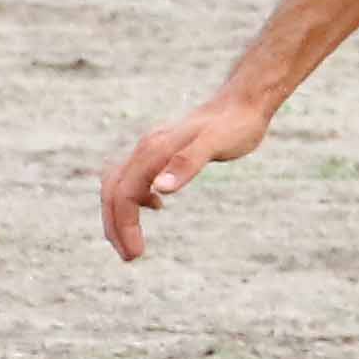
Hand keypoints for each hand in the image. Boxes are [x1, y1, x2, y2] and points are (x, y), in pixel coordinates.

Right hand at [100, 92, 271, 261]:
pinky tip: (156, 206)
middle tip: (130, 257)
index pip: (124, 194)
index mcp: (153, 151)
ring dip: (120, 213)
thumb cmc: (236, 125)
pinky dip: (134, 196)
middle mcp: (146, 149)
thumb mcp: (216, 145)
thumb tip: (159, 191)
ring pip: (119, 183)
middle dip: (115, 225)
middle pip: (113, 191)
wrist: (245, 101)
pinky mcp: (163, 150)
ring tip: (130, 242)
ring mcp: (152, 148)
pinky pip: (134, 175)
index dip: (124, 225)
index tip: (135, 254)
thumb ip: (188, 164)